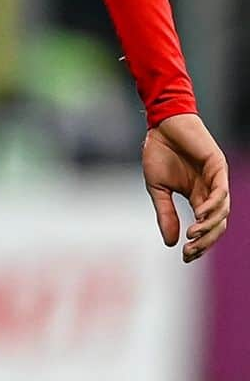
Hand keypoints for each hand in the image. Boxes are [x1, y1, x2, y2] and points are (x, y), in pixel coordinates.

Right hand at [142, 112, 229, 261]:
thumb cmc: (158, 151)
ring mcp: (216, 179)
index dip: (198, 244)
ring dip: (209, 226)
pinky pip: (221, 192)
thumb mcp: (157, 188)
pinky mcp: (218, 166)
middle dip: (205, 241)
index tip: (184, 256)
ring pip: (222, 212)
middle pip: (217, 224)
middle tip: (189, 250)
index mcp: (198, 196)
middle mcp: (210, 191)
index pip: (205, 227)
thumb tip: (170, 242)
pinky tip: (199, 214)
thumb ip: (165, 212)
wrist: (161, 124)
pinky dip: (213, 206)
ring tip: (192, 235)